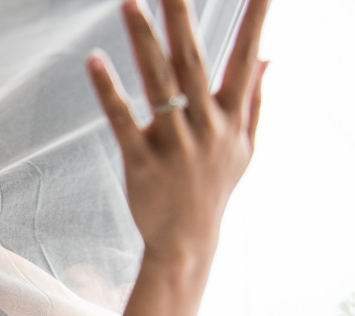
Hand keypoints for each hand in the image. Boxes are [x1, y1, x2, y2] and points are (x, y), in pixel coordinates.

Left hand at [88, 0, 269, 262]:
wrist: (188, 242)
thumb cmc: (214, 189)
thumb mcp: (245, 148)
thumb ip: (255, 100)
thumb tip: (269, 58)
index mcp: (230, 119)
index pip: (245, 61)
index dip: (255, 23)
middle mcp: (205, 128)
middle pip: (194, 64)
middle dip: (183, 20)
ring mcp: (174, 145)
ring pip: (159, 86)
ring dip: (144, 43)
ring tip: (130, 4)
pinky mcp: (141, 162)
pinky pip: (123, 121)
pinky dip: (109, 91)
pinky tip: (94, 61)